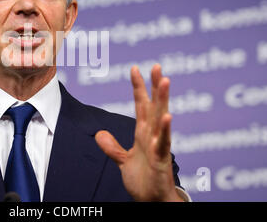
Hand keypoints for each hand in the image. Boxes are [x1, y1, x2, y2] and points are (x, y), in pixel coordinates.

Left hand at [95, 64, 182, 201]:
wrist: (151, 200)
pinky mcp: (160, 159)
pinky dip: (165, 129)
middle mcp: (152, 135)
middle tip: (157, 66)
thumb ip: (112, 146)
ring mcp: (158, 145)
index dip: (138, 87)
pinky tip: (167, 115)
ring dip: (162, 99)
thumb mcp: (123, 160)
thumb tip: (99, 133)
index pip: (141, 105)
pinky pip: (163, 142)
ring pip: (160, 118)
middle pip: (153, 105)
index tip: (135, 69)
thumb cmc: (143, 180)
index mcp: (143, 133)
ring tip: (164, 80)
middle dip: (155, 85)